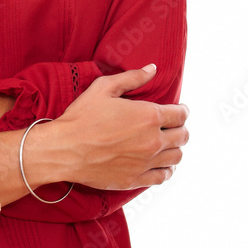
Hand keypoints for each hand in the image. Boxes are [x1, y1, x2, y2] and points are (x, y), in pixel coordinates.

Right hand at [51, 64, 188, 189]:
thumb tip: (152, 69)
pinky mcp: (137, 179)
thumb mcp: (103, 87)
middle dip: (181, 128)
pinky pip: (163, 176)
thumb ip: (132, 77)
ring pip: (177, 157)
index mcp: (148, 116)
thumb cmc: (82, 117)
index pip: (180, 115)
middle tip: (174, 126)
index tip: (179, 110)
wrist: (65, 149)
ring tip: (168, 144)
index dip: (182, 111)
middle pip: (183, 136)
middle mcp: (153, 140)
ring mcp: (146, 162)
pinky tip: (161, 164)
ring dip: (176, 148)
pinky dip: (167, 169)